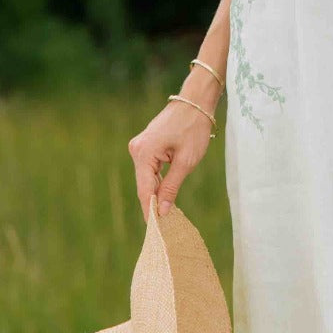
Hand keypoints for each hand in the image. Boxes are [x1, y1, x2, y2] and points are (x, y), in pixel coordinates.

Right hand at [128, 90, 214, 222]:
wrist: (195, 101)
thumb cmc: (194, 128)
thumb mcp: (186, 161)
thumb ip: (171, 187)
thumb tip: (161, 211)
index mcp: (143, 153)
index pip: (144, 191)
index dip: (150, 212)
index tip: (156, 231)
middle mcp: (136, 149)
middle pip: (144, 185)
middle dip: (153, 204)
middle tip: (165, 227)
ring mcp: (140, 146)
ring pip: (147, 178)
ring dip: (156, 193)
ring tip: (167, 214)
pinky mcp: (146, 145)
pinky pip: (150, 169)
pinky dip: (158, 181)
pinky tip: (166, 194)